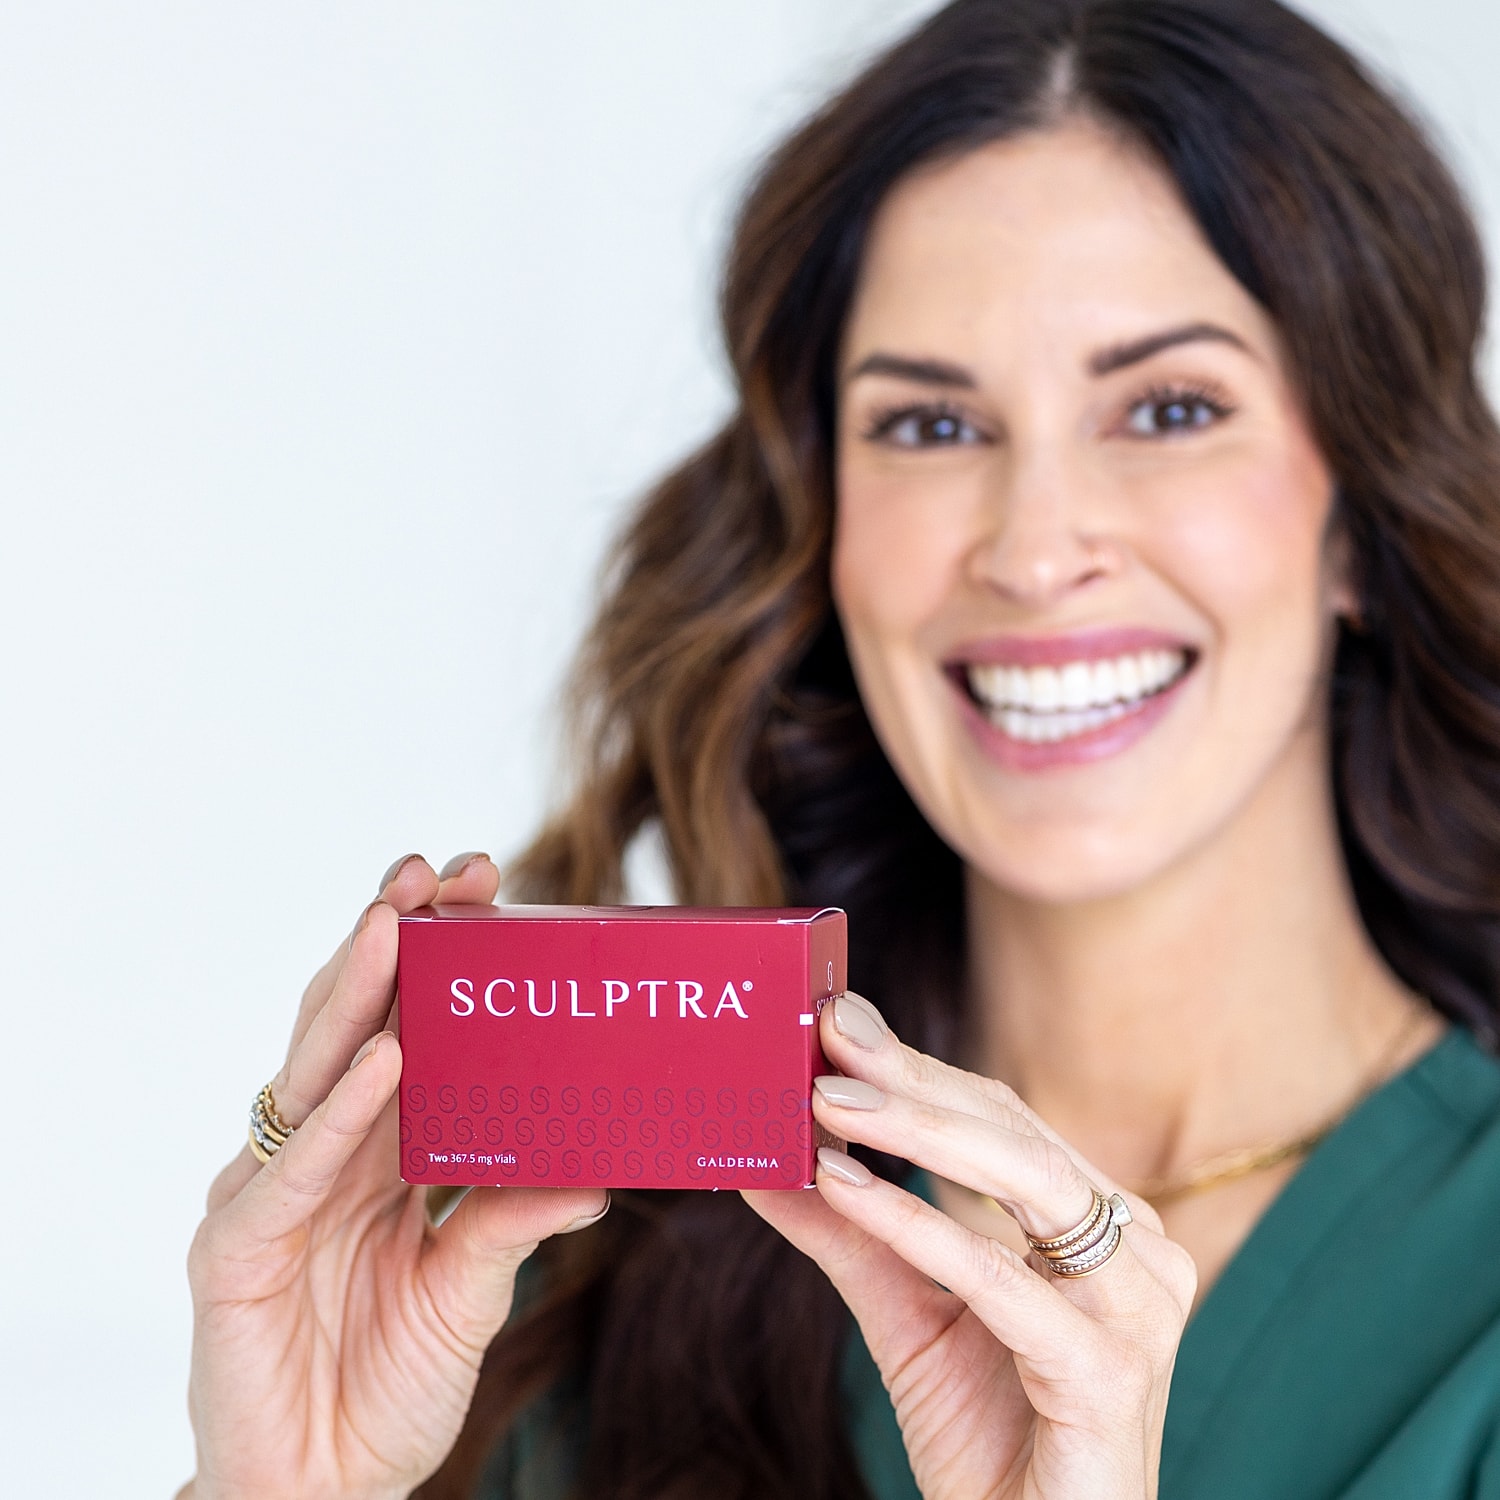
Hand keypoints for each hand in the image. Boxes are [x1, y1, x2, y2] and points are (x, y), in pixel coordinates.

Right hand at [179, 854, 608, 1499]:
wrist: (324, 1496)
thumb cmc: (386, 1387)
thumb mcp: (470, 1291)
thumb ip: (514, 1223)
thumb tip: (598, 1174)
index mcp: (376, 1150)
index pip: (403, 1029)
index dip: (436, 960)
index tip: (488, 888)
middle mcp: (322, 1153)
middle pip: (354, 1026)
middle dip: (392, 942)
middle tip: (438, 870)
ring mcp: (271, 1193)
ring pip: (314, 1072)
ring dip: (355, 992)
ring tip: (398, 921)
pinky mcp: (235, 1252)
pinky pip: (293, 1171)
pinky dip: (338, 1114)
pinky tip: (382, 1060)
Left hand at [746, 993, 1194, 1499]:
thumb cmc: (987, 1433)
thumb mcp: (907, 1314)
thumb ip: (851, 1234)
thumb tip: (768, 1162)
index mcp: (1098, 1224)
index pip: (1003, 1118)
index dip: (919, 1068)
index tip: (837, 1022)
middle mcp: (1134, 1250)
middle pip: (1014, 1132)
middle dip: (912, 1079)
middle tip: (827, 1036)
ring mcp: (1135, 1309)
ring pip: (1024, 1182)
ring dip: (917, 1132)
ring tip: (825, 1102)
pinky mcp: (1111, 1374)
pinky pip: (1003, 1282)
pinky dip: (921, 1228)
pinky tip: (847, 1187)